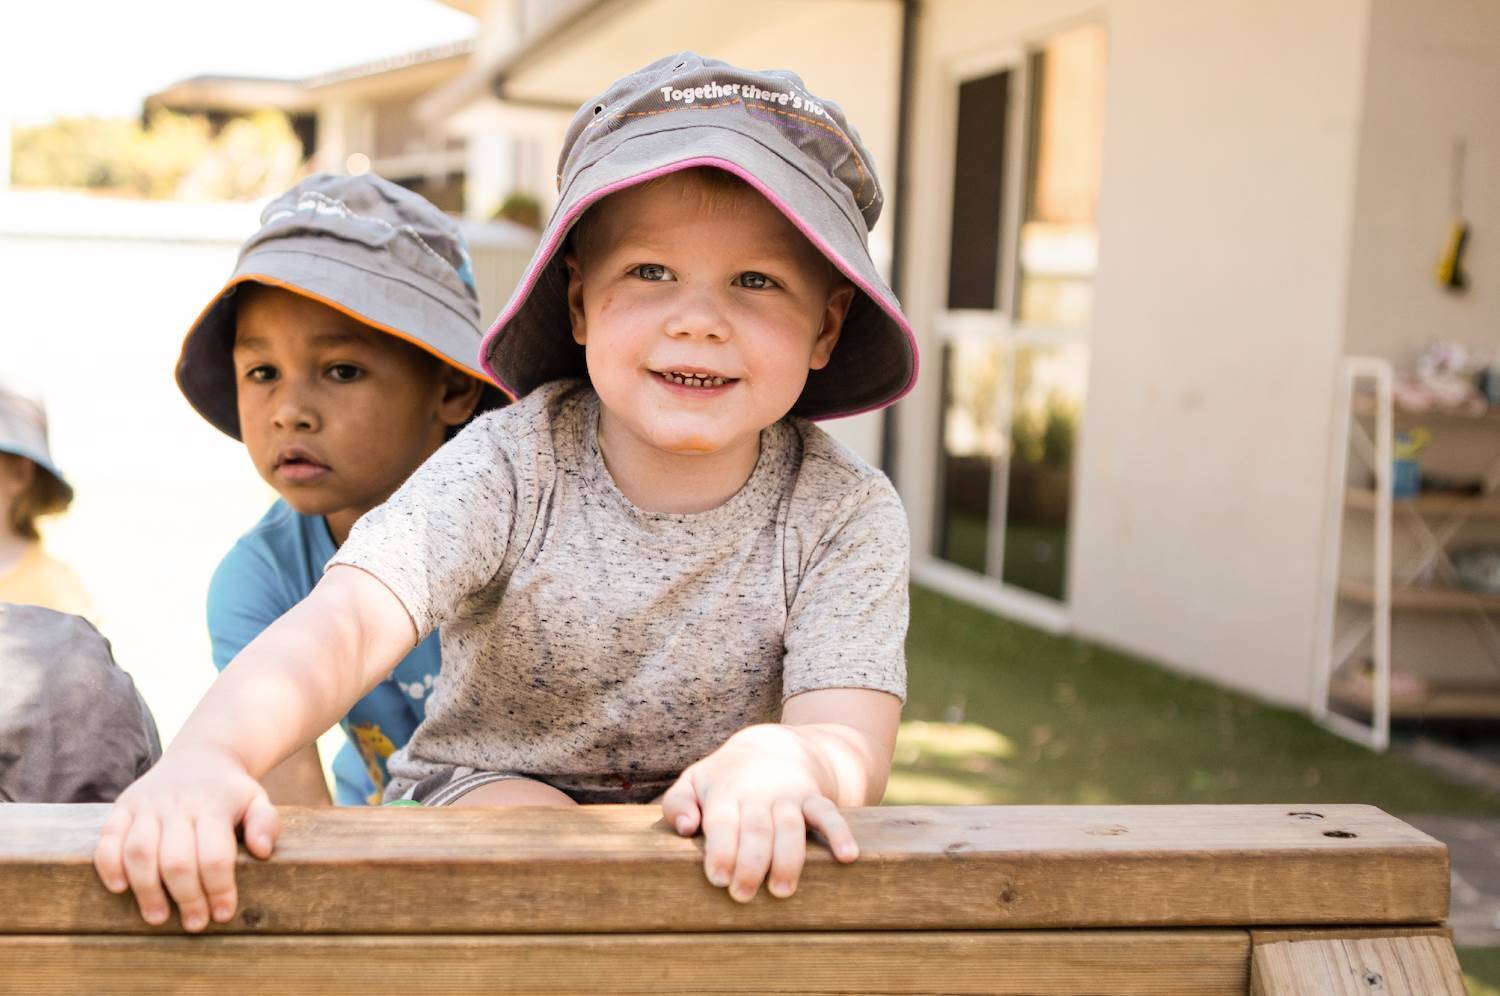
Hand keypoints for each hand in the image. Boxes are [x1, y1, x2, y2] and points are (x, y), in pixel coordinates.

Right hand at [93, 745, 278, 931]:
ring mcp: (147, 805)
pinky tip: (120, 888)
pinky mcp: (123, 807)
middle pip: (176, 859)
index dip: (219, 888)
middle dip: (186, 897)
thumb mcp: (258, 800)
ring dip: (146, 889)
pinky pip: (108, 838)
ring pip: (139, 851)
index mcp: (214, 805)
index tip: (223, 914)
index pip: (215, 854)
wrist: (199, 756)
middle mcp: (178, 804)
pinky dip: (109, 865)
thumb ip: (265, 823)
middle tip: (194, 923)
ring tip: (158, 917)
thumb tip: (262, 851)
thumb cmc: (230, 792)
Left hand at [661, 724, 857, 902]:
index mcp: (725, 791)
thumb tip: (687, 828)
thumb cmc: (725, 778)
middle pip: (757, 829)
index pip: (723, 822)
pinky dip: (840, 833)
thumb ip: (678, 804)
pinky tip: (847, 857)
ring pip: (791, 826)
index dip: (722, 850)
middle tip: (743, 894)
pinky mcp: (814, 799)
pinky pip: (830, 814)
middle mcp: (759, 792)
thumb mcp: (694, 782)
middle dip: (751, 863)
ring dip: (789, 859)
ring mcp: (789, 795)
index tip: (718, 878)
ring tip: (782, 890)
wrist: (774, 745)